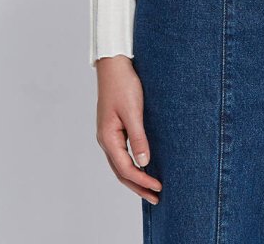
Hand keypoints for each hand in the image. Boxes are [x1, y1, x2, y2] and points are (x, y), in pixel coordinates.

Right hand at [95, 55, 162, 204]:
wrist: (114, 65)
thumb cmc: (123, 84)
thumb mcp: (133, 111)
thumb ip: (138, 137)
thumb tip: (144, 162)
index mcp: (108, 137)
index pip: (125, 168)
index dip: (142, 180)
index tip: (158, 187)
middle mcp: (106, 139)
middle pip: (121, 171)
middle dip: (138, 186)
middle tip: (156, 198)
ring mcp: (109, 134)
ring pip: (121, 164)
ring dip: (135, 177)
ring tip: (150, 188)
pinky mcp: (114, 127)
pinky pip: (122, 153)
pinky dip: (132, 164)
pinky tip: (142, 165)